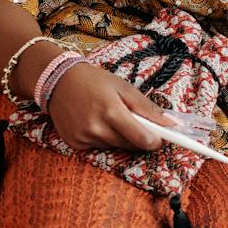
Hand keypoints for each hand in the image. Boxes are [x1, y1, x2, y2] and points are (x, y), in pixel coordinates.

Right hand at [45, 63, 176, 151]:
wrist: (57, 81)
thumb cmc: (94, 81)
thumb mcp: (124, 88)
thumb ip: (147, 108)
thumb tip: (170, 124)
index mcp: (111, 111)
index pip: (142, 139)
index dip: (155, 141)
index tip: (160, 138)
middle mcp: (96, 128)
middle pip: (130, 145)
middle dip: (138, 137)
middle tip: (133, 120)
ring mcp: (83, 138)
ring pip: (115, 146)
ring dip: (119, 137)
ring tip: (109, 116)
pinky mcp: (74, 144)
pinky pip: (99, 147)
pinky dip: (103, 138)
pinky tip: (95, 122)